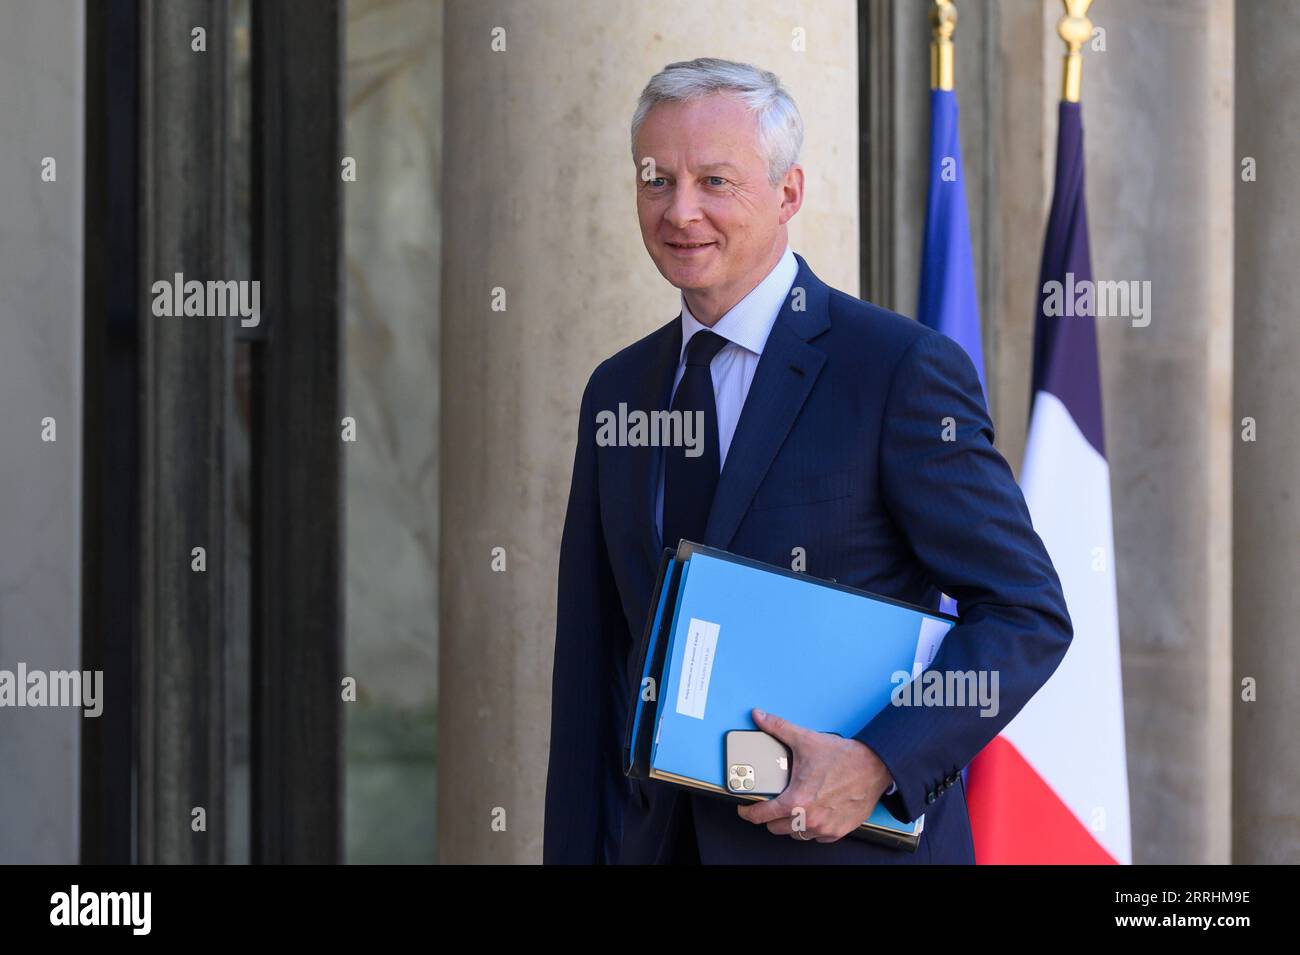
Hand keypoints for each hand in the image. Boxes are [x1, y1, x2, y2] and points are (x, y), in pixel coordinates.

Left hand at [735, 708, 892, 842]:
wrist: (875, 767)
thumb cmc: (844, 758)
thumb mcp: (805, 740)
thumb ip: (778, 728)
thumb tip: (761, 716)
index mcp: (796, 800)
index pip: (761, 816)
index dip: (748, 812)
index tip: (745, 809)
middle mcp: (809, 818)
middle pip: (776, 828)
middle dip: (770, 817)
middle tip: (771, 803)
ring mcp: (824, 827)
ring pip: (796, 834)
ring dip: (791, 823)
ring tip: (793, 806)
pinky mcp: (838, 831)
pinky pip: (816, 837)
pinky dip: (811, 827)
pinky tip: (812, 813)